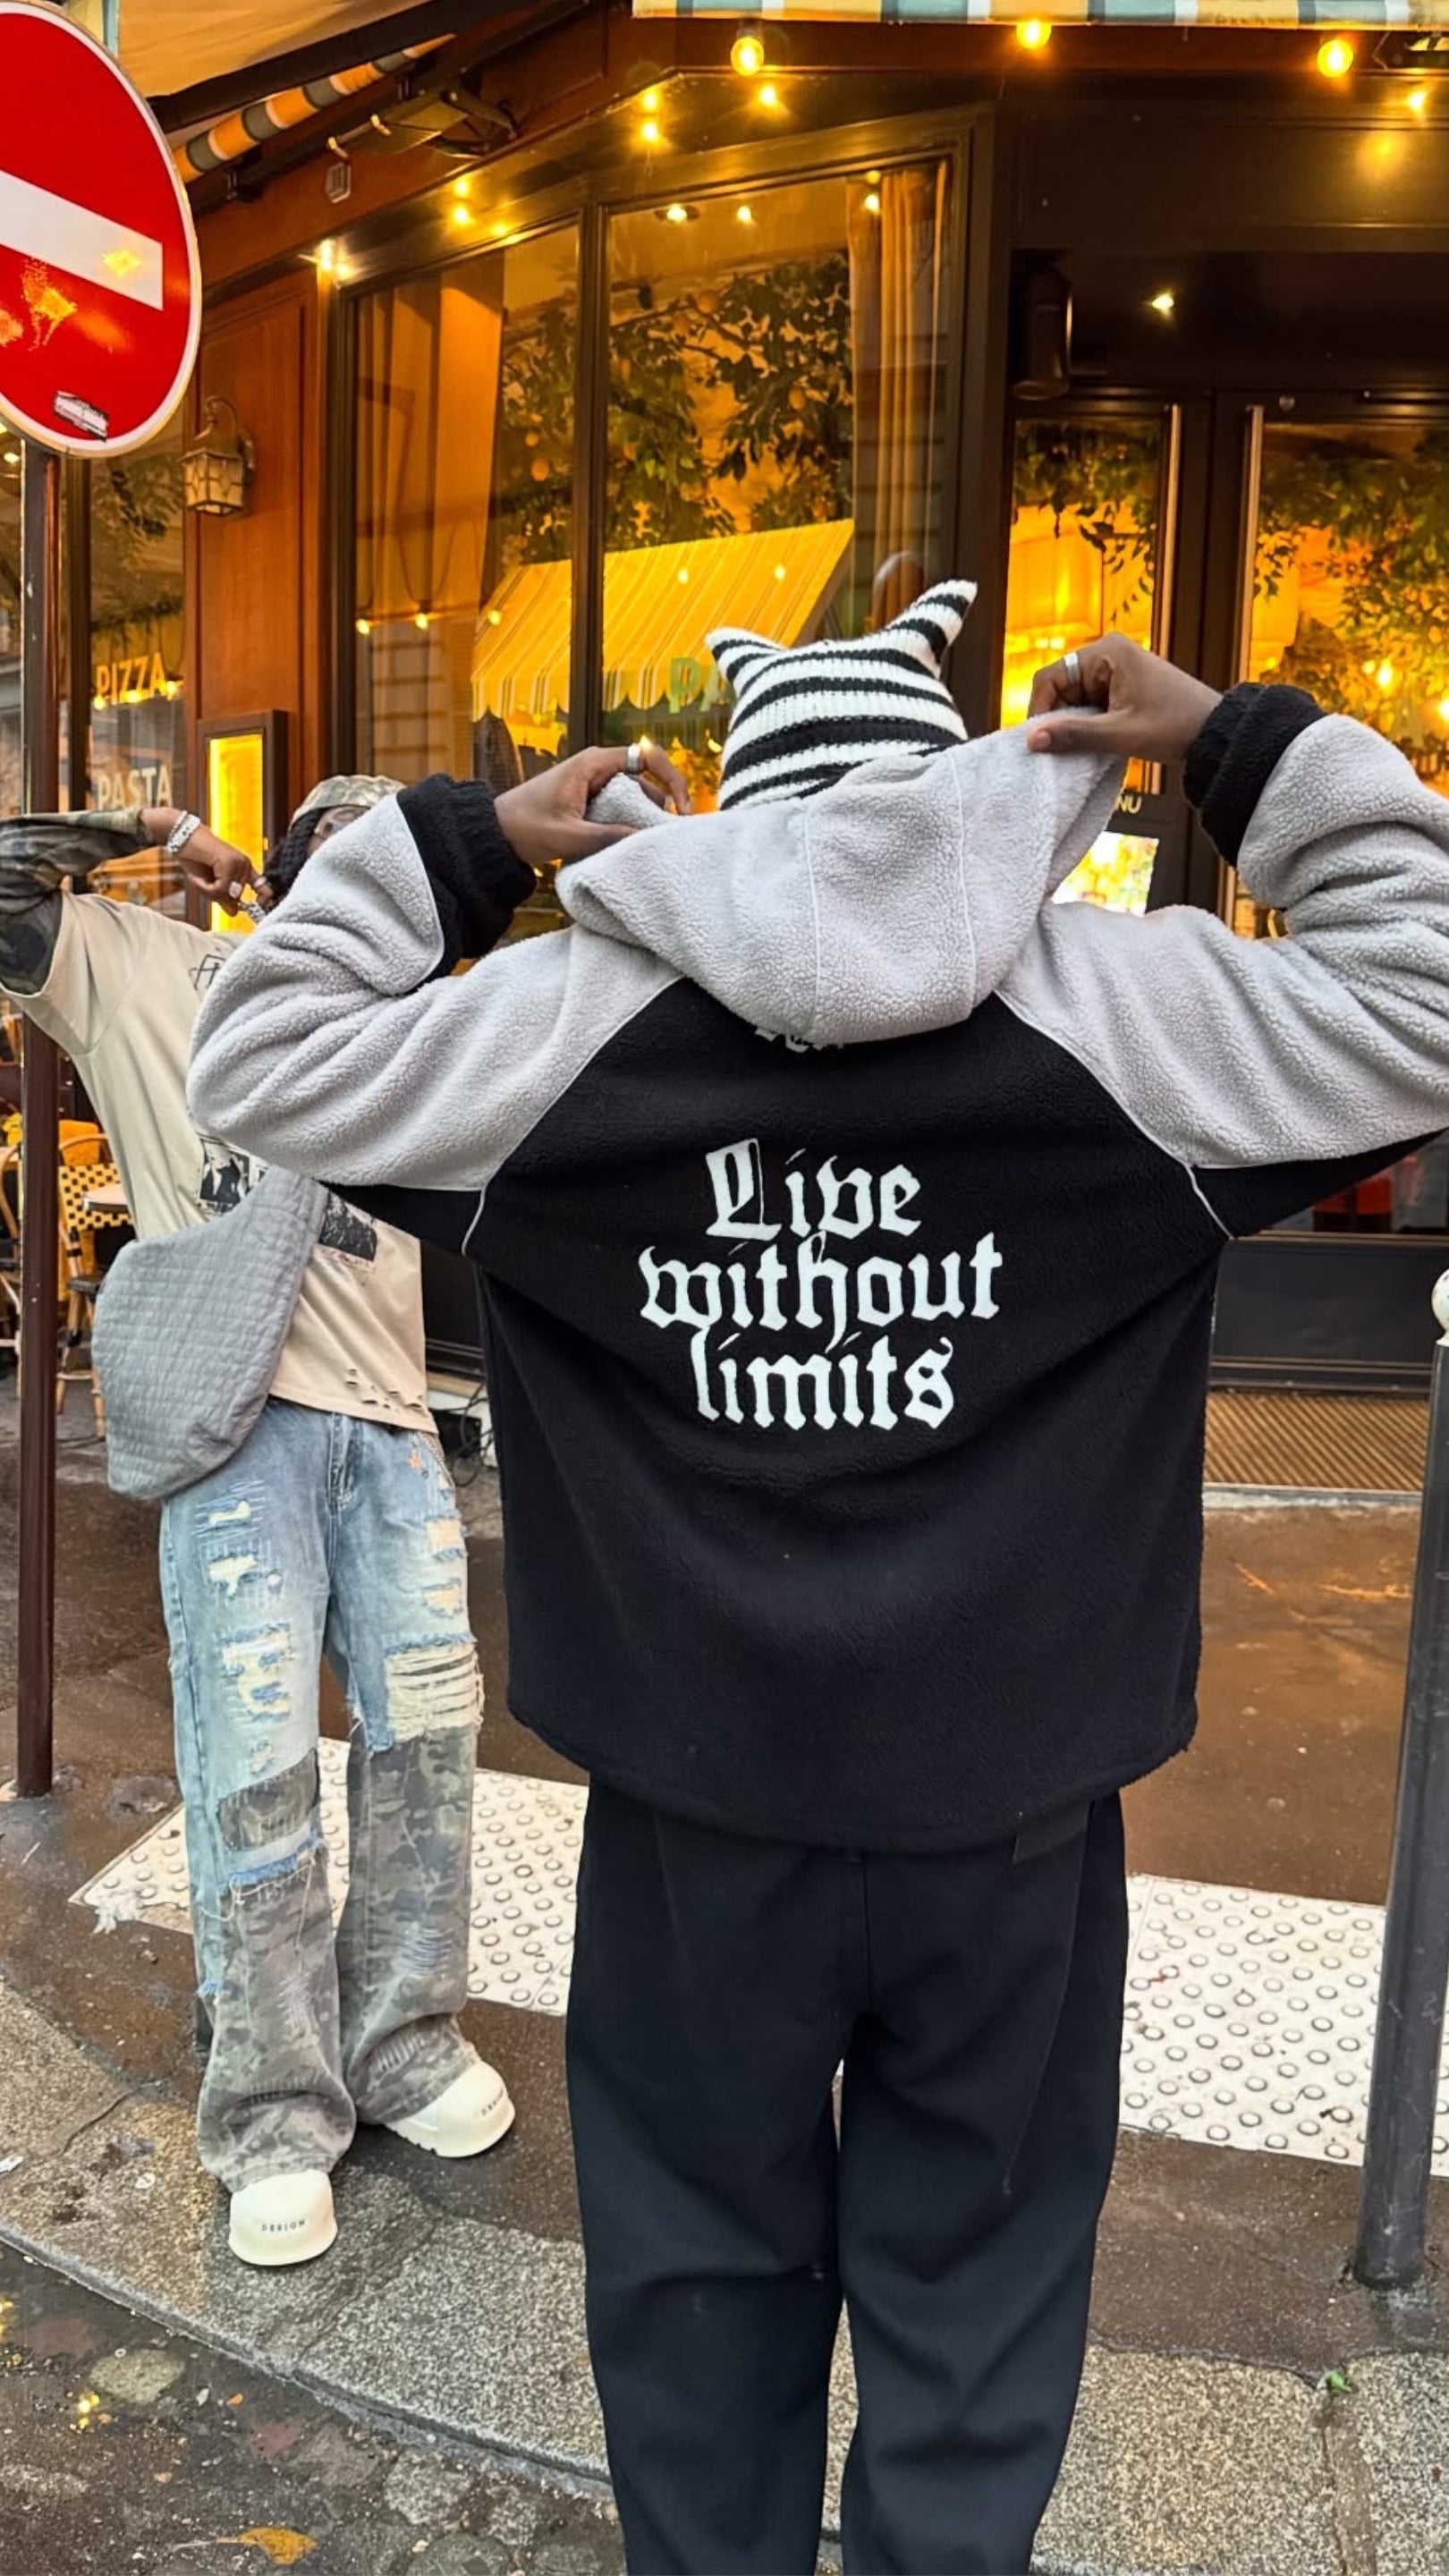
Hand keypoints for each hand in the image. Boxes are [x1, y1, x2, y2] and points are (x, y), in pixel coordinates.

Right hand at [140, 809, 256, 908]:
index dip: (264, 900)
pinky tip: (197, 878)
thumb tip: (234, 913)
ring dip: (209, 892)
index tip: (258, 907)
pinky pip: (220, 888)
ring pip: (228, 894)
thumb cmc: (194, 858)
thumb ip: (222, 896)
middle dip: (217, 897)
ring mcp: (238, 862)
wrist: (181, 836)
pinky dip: (205, 887)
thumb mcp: (209, 883)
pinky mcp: (228, 862)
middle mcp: (244, 865)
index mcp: (244, 868)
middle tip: (203, 886)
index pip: (264, 888)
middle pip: (237, 898)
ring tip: (199, 879)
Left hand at [494, 745, 690, 870]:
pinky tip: (631, 845)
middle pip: (647, 782)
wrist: (496, 832)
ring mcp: (595, 784)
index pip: (648, 757)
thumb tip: (648, 839)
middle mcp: (598, 768)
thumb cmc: (527, 827)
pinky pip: (620, 809)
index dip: (672, 779)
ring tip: (649, 846)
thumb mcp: (570, 836)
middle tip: (668, 838)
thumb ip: (609, 837)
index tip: (682, 809)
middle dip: (660, 808)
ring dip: (644, 820)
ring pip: (635, 799)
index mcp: (594, 763)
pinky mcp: (590, 801)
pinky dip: (629, 825)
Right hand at [1025, 635, 1220, 763]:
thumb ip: (1073, 735)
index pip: (1050, 677)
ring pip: (1073, 698)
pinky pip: (1090, 703)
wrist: (1214, 732)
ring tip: (1085, 745)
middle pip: (1060, 687)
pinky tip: (1096, 740)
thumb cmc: (1173, 726)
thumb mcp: (1119, 734)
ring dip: (1074, 723)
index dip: (1039, 710)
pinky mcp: (1122, 685)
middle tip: (1062, 749)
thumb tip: (1031, 740)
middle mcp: (1108, 652)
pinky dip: (1088, 723)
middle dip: (1059, 718)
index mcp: (1106, 651)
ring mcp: (1115, 668)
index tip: (1039, 742)